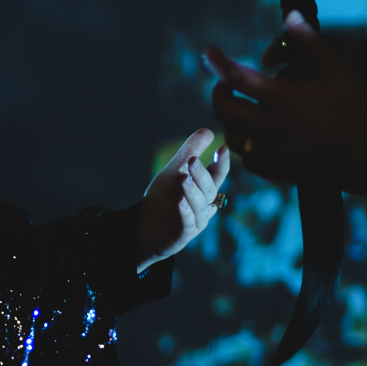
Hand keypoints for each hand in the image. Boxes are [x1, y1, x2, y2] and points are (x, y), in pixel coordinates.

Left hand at [137, 129, 231, 271]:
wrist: (144, 228)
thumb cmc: (163, 198)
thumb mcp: (174, 171)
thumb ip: (190, 151)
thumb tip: (208, 131)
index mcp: (203, 189)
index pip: (217, 175)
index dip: (221, 164)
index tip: (222, 149)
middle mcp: (204, 205)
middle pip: (209, 190)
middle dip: (201, 175)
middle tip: (192, 161)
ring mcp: (195, 221)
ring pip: (200, 207)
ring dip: (193, 193)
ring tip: (184, 180)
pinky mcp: (183, 235)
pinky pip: (188, 223)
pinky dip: (185, 213)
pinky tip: (180, 202)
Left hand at [206, 12, 366, 183]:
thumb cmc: (361, 105)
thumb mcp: (337, 67)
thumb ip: (309, 42)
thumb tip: (290, 14)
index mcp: (281, 97)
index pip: (235, 77)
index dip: (217, 62)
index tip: (208, 52)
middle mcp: (271, 126)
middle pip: (225, 110)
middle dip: (219, 93)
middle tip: (226, 85)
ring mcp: (274, 152)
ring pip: (233, 139)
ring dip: (231, 122)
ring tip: (241, 112)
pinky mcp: (282, 172)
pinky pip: (250, 163)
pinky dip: (246, 149)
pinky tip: (256, 139)